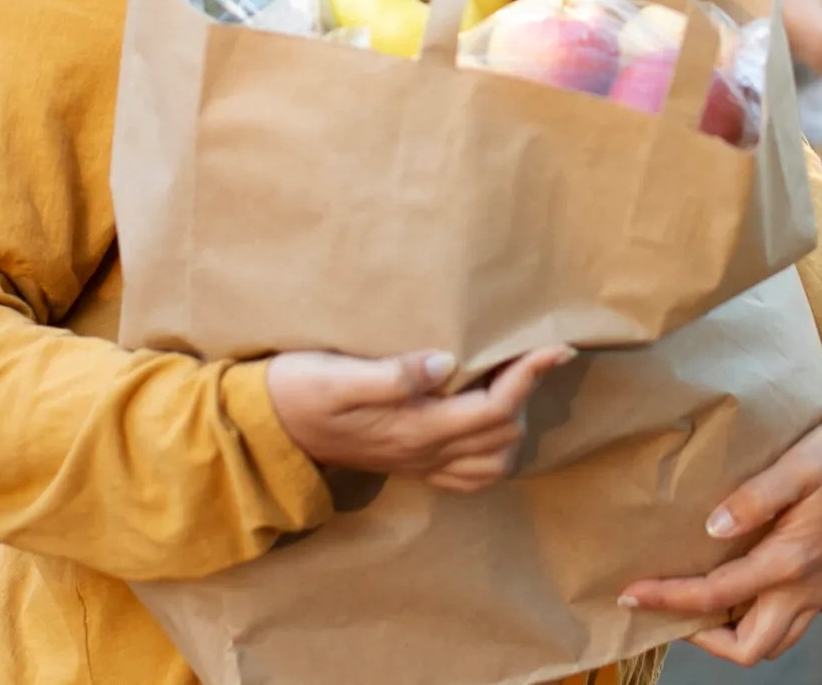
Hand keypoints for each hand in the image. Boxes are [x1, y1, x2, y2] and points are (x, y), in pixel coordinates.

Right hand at [266, 346, 572, 492]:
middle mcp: (424, 452)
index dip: (531, 376)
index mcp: (416, 428)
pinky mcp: (409, 464)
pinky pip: (468, 475)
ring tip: (514, 384)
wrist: (265, 429)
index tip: (555, 346)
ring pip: (493, 463)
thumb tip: (444, 362)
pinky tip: (488, 421)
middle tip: (531, 352)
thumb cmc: (299, 391)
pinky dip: (493, 451)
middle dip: (528, 394)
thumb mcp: (337, 375)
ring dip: (514, 425)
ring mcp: (418, 463)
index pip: (495, 407)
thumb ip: (391, 374)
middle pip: (504, 435)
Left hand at [620, 375, 821, 665]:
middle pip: (751, 648)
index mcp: (794, 560)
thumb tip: (711, 530)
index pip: (716, 596)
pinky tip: (753, 578)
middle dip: (706, 639)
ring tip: (707, 597)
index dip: (668, 600)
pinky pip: (800, 616)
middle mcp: (813, 587)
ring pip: (778, 639)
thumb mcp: (798, 463)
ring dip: (739, 630)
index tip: (629, 596)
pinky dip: (768, 610)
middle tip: (674, 607)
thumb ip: (755, 498)